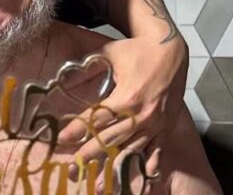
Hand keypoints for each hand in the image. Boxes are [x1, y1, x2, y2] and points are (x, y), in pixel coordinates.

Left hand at [57, 36, 187, 172]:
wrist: (171, 50)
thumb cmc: (136, 50)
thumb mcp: (109, 53)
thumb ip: (87, 69)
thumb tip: (63, 81)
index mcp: (127, 97)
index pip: (97, 118)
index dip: (77, 129)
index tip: (61, 140)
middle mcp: (142, 114)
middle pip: (111, 139)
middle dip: (90, 154)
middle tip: (72, 169)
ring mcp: (156, 123)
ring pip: (131, 150)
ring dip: (115, 168)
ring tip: (99, 185)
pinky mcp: (166, 126)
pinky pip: (156, 151)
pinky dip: (148, 165)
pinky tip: (143, 182)